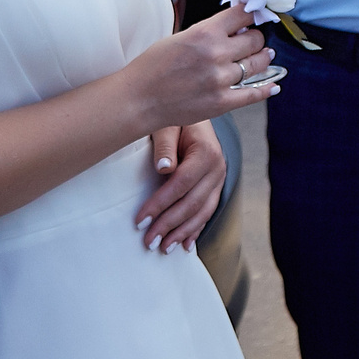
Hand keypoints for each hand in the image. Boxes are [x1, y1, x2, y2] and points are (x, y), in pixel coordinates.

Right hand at [125, 2, 275, 131]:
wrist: (139, 99)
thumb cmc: (153, 67)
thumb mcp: (180, 37)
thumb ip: (208, 32)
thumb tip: (234, 26)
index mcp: (204, 33)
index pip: (242, 15)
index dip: (252, 13)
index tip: (256, 14)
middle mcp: (216, 54)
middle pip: (255, 39)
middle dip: (256, 37)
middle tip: (255, 39)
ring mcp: (221, 80)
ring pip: (257, 64)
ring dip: (262, 59)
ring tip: (264, 56)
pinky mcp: (222, 102)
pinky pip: (253, 94)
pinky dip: (266, 88)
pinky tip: (273, 83)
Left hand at [135, 121, 226, 253]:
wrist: (195, 109)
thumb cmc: (175, 120)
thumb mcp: (166, 125)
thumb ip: (164, 145)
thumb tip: (164, 169)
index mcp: (206, 152)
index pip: (180, 184)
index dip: (160, 204)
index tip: (140, 221)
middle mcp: (217, 168)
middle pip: (192, 203)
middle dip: (169, 225)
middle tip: (149, 242)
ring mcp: (219, 179)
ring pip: (202, 212)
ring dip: (182, 233)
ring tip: (164, 249)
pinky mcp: (216, 186)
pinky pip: (207, 212)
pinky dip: (195, 229)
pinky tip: (185, 245)